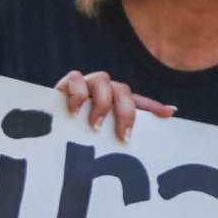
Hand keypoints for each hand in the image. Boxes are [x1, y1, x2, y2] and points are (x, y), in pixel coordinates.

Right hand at [54, 70, 176, 141]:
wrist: (47, 126)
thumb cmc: (79, 132)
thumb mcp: (101, 137)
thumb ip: (119, 137)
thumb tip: (155, 131)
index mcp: (117, 101)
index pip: (139, 101)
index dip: (155, 107)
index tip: (170, 114)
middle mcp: (105, 89)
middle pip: (123, 91)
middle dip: (126, 114)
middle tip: (123, 138)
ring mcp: (87, 83)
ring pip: (103, 81)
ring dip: (102, 104)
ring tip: (95, 126)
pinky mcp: (67, 83)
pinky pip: (76, 79)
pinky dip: (77, 96)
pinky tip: (74, 113)